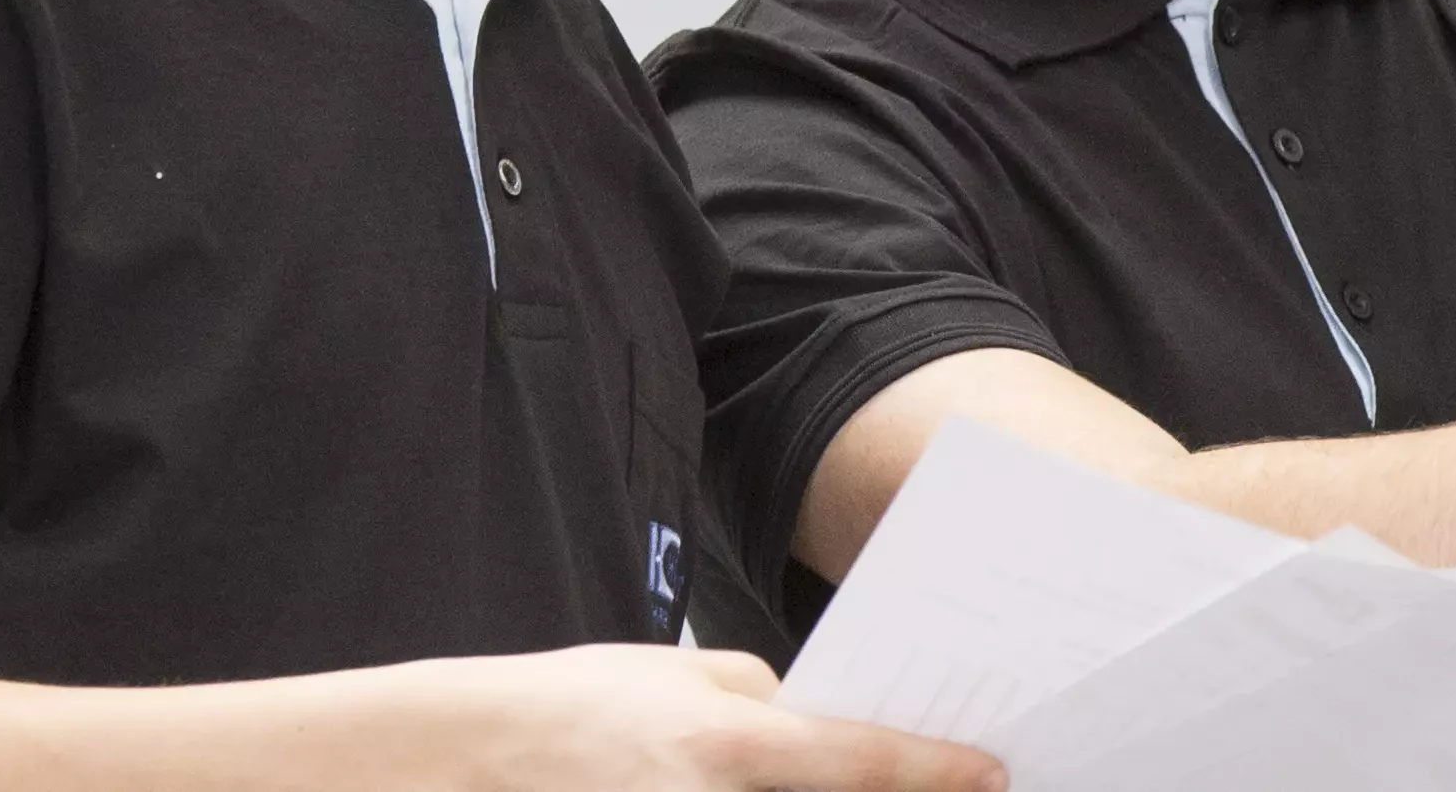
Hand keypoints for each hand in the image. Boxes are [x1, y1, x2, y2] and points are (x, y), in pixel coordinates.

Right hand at [421, 644, 1005, 791]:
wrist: (464, 756)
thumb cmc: (570, 706)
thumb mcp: (671, 674)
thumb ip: (760, 701)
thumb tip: (824, 728)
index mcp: (721, 745)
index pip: (856, 762)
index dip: (934, 771)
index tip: (992, 774)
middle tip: (953, 788)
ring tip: (858, 783)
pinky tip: (759, 790)